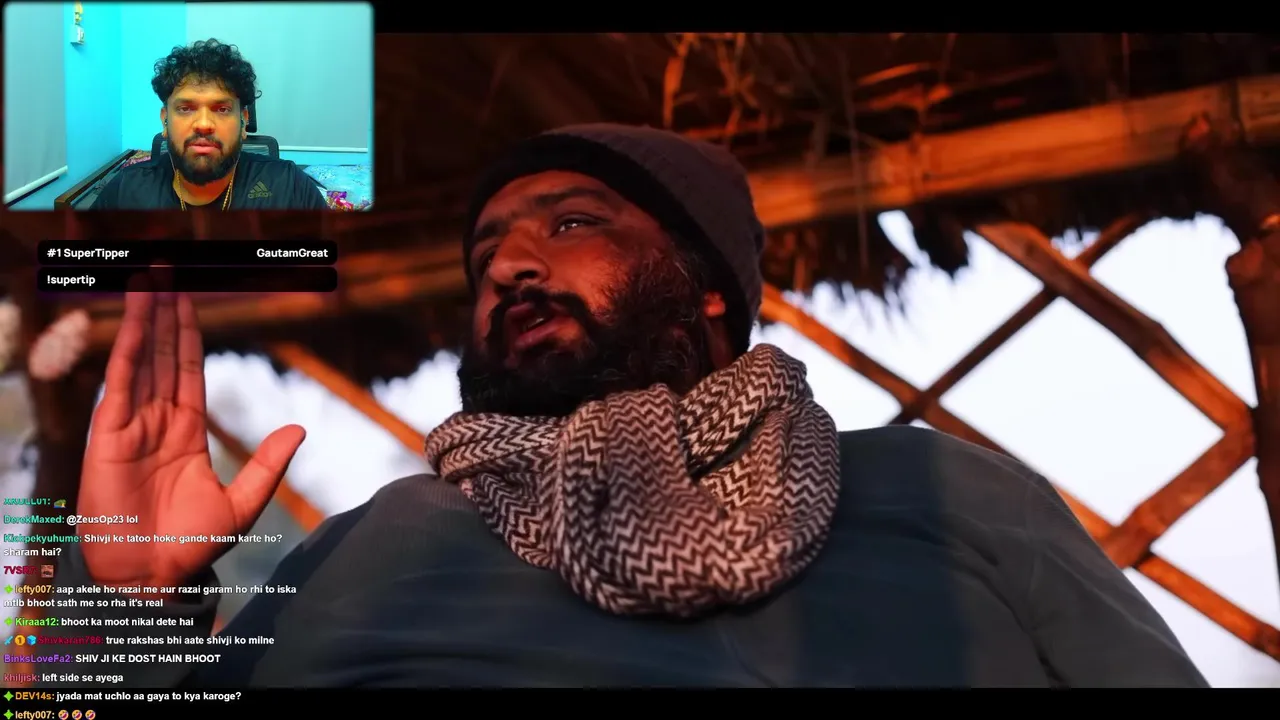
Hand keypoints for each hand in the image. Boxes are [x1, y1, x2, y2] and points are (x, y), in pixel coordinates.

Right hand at [78, 287, 304, 592]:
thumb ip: (269, 464)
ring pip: (140, 360)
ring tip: (148, 281)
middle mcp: (157, 421)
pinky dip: (124, 349)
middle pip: (162, 355)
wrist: (153, 578)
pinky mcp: (110, 436)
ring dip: (143, 320)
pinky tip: (132, 320)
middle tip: (167, 271)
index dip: (188, 334)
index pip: (188, 370)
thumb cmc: (192, 546)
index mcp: (186, 432)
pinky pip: (119, 383)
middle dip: (164, 314)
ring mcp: (131, 426)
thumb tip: (299, 429)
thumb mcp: (244, 502)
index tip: (190, 298)